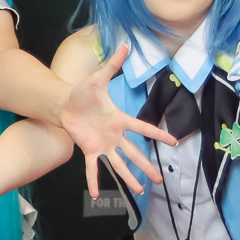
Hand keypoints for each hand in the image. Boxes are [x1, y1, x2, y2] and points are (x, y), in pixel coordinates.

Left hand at [57, 44, 175, 196]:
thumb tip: (125, 45)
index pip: (144, 128)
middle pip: (134, 153)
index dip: (159, 134)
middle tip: (160, 179)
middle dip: (147, 166)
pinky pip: (93, 168)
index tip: (174, 143)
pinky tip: (97, 194)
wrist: (65, 103)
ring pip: (118, 164)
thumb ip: (113, 65)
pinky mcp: (89, 150)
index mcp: (120, 119)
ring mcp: (103, 145)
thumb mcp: (99, 78)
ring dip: (129, 178)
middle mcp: (115, 135)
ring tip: (140, 191)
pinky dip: (94, 180)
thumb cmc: (83, 92)